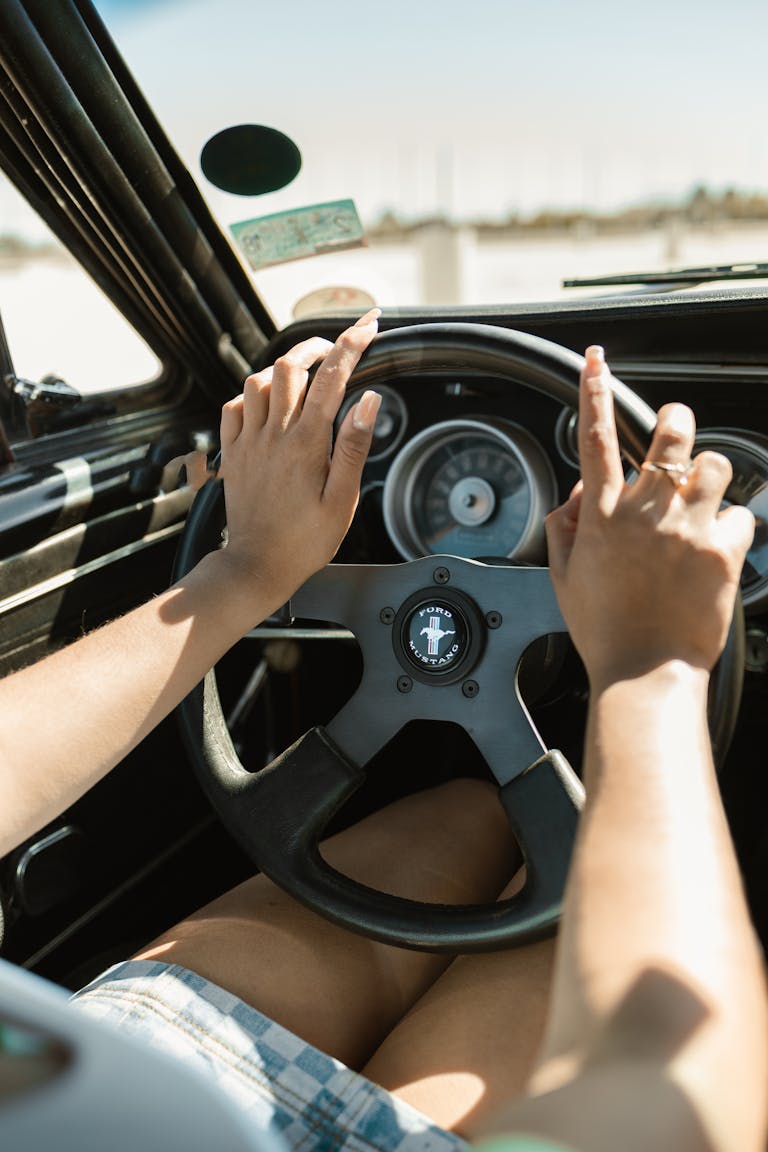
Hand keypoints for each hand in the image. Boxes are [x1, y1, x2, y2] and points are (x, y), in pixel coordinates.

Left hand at [214, 310, 381, 617]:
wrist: (257, 567)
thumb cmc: (305, 541)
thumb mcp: (342, 499)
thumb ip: (354, 446)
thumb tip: (369, 400)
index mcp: (306, 445)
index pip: (332, 378)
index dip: (353, 344)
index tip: (370, 325)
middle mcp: (273, 435)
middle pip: (290, 365)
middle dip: (317, 345)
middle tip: (337, 347)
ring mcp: (248, 442)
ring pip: (259, 380)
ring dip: (284, 368)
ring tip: (306, 374)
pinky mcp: (232, 454)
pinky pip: (234, 406)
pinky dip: (253, 394)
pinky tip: (268, 403)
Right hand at [545, 346, 753, 688]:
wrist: (646, 672)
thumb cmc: (605, 629)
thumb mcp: (564, 576)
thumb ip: (565, 525)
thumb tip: (581, 491)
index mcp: (603, 518)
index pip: (595, 439)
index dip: (593, 392)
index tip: (595, 360)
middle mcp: (645, 515)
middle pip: (670, 435)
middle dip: (677, 422)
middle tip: (677, 434)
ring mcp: (686, 530)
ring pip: (714, 465)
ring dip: (708, 477)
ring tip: (700, 505)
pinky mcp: (722, 552)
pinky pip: (739, 516)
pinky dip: (730, 528)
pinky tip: (714, 551)